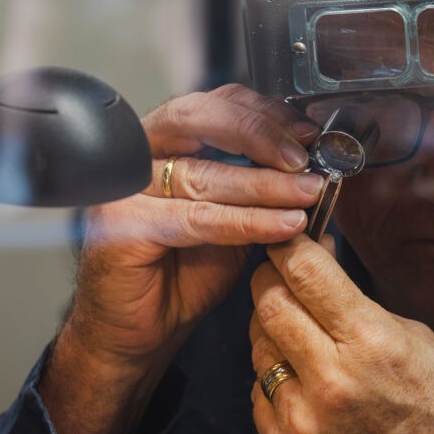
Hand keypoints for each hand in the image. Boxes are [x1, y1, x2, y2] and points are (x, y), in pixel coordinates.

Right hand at [42, 85, 320, 433]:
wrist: (141, 331)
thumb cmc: (183, 272)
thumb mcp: (233, 217)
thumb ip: (259, 186)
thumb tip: (312, 166)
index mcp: (165, 139)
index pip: (216, 103)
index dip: (266, 114)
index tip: (309, 133)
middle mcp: (138, 154)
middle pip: (201, 119)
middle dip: (261, 135)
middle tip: (306, 160)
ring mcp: (123, 188)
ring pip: (204, 173)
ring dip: (266, 184)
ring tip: (309, 194)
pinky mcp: (120, 227)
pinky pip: (196, 218)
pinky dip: (247, 222)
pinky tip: (284, 227)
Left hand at [250, 236, 433, 433]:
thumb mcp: (417, 341)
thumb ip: (358, 305)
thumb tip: (315, 266)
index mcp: (371, 342)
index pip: (302, 270)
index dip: (289, 246)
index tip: (287, 238)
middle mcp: (329, 380)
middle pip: (267, 303)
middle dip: (271, 281)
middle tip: (285, 277)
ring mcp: (301, 423)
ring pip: (256, 348)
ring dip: (273, 332)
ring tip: (305, 337)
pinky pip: (259, 394)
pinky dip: (276, 380)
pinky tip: (308, 384)